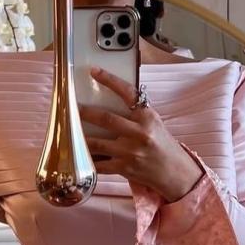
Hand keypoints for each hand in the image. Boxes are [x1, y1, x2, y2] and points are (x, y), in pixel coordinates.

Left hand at [79, 68, 202, 201]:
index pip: (127, 93)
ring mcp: (131, 152)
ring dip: (79, 138)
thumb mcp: (154, 123)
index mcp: (147, 117)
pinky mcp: (125, 168)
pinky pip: (99, 164)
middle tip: (71, 107)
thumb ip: (136, 113)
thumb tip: (109, 99)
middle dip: (85, 112)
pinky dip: (87, 160)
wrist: (176, 173)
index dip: (109, 80)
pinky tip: (77, 156)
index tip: (94, 71)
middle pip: (106, 119)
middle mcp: (140, 133)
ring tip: (67, 132)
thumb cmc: (163, 145)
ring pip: (97, 143)